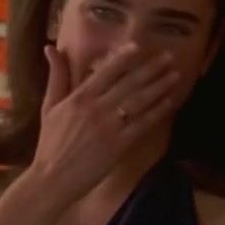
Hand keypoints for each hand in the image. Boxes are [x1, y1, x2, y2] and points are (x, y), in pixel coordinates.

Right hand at [30, 42, 180, 195]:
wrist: (52, 178)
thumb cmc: (50, 143)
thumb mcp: (49, 106)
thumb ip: (56, 76)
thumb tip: (50, 47)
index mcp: (79, 97)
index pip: (106, 72)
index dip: (124, 57)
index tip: (139, 46)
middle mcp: (97, 108)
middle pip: (129, 83)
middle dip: (151, 68)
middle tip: (169, 57)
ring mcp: (110, 126)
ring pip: (140, 101)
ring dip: (159, 86)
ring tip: (175, 75)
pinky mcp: (119, 144)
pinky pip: (143, 124)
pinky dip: (157, 111)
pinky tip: (170, 102)